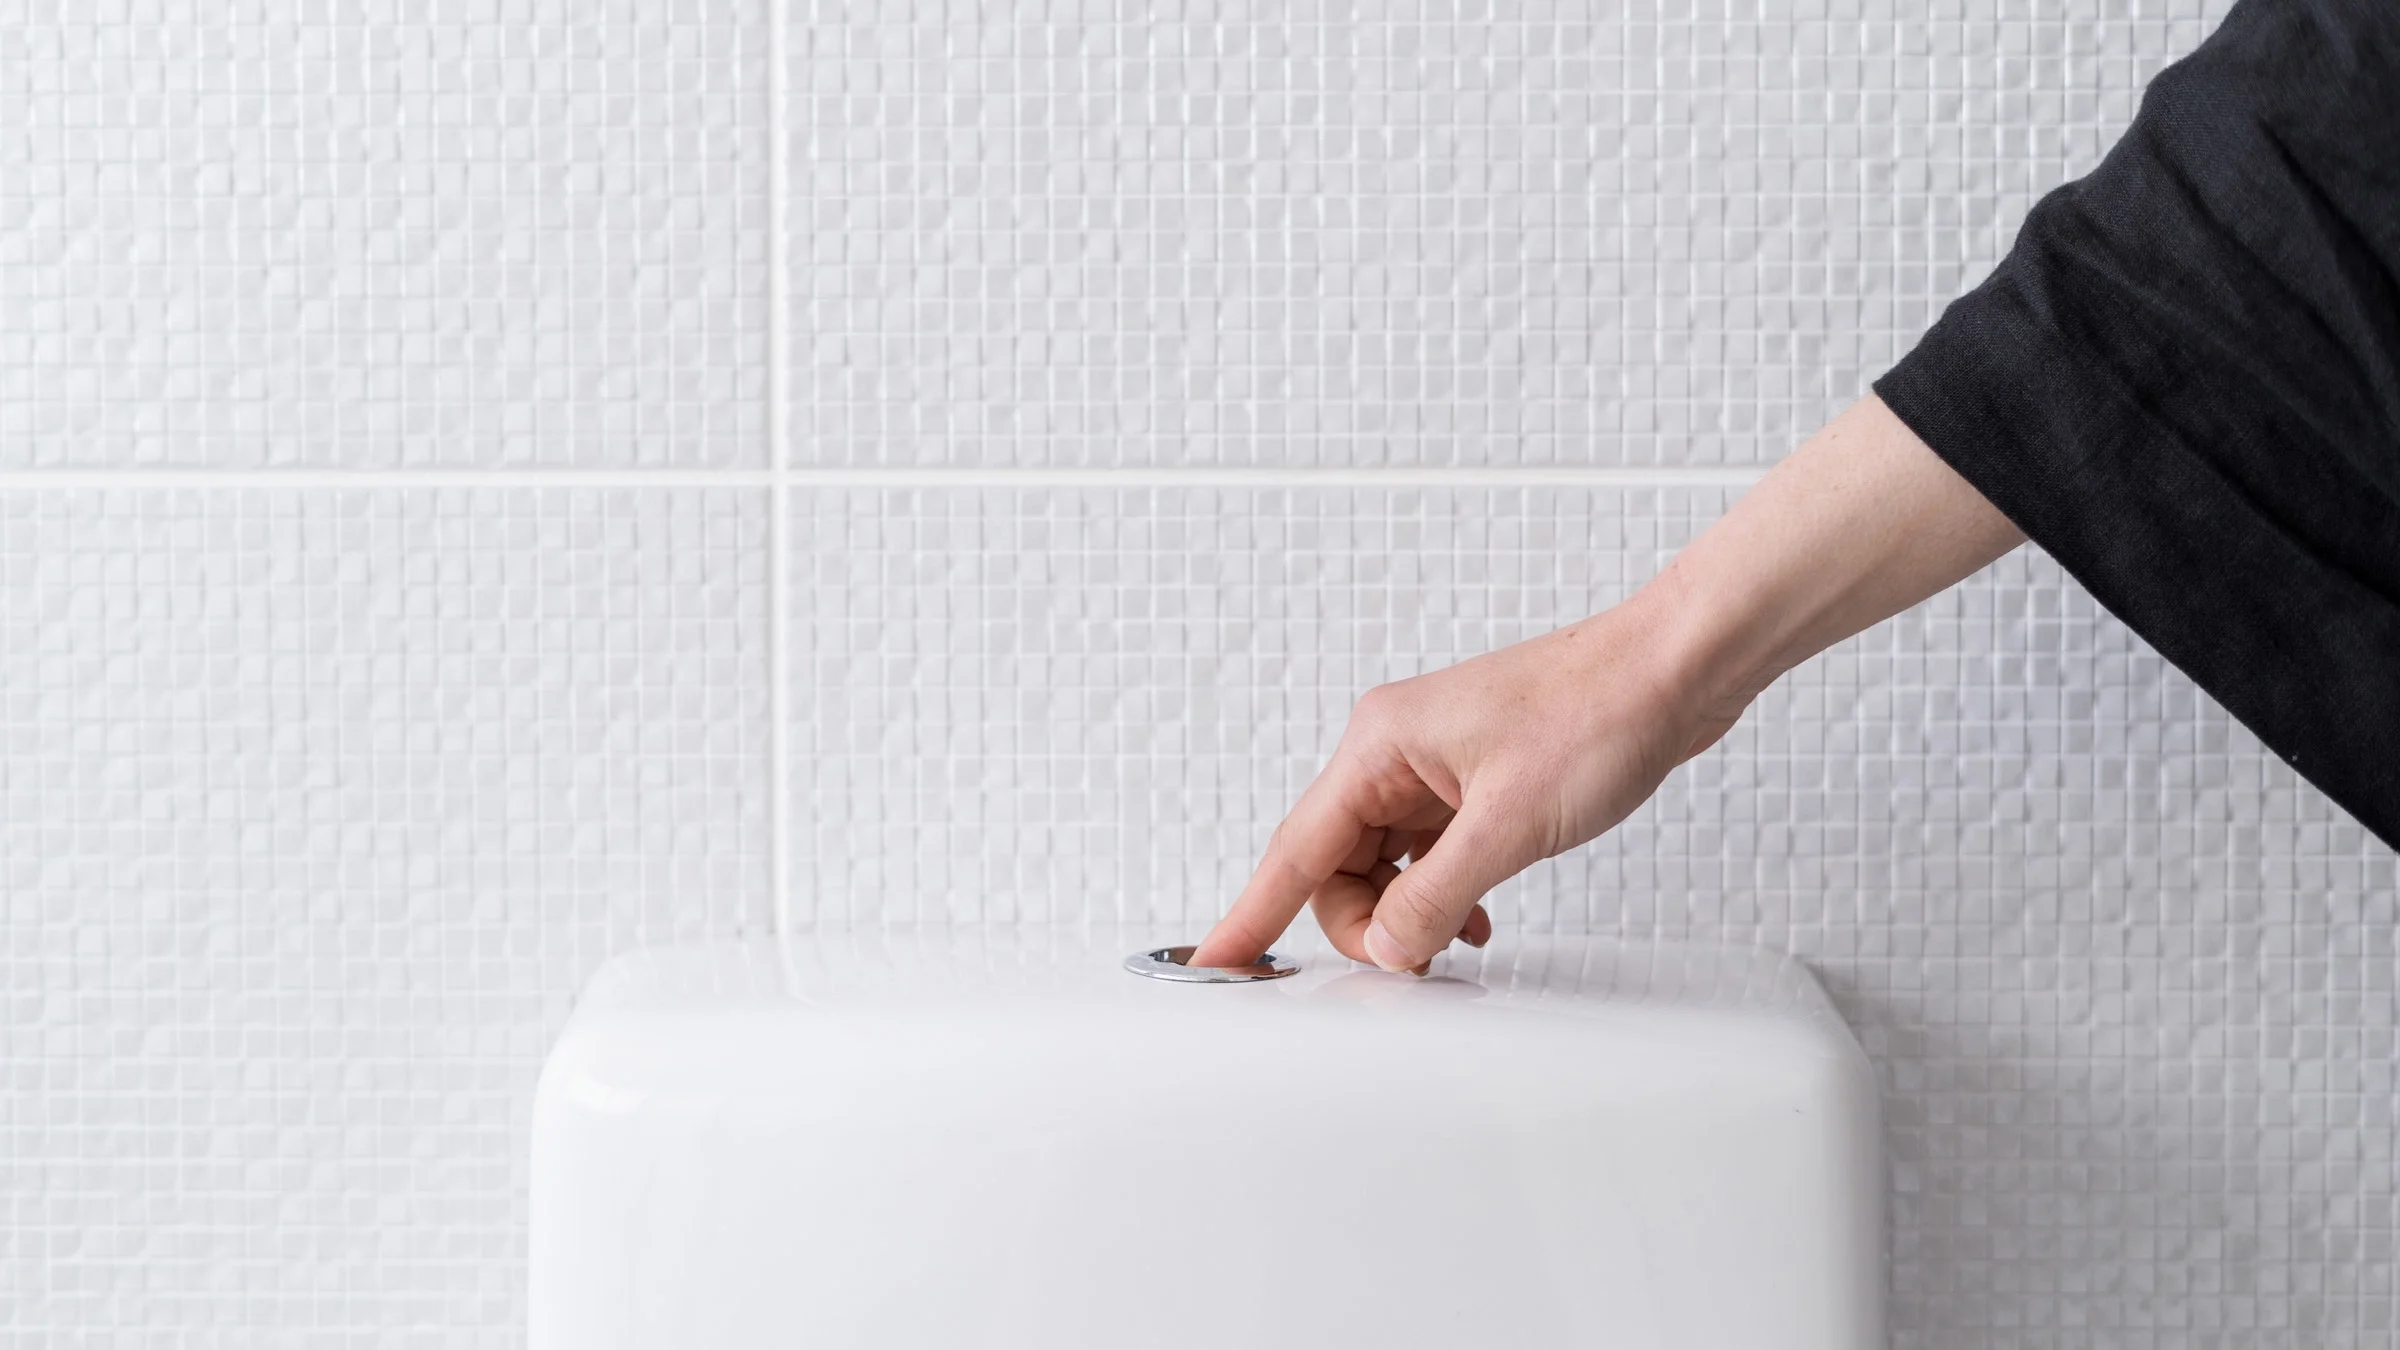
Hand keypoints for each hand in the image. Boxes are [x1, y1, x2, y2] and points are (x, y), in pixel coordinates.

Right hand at [1186, 599, 1737, 972]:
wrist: (1674, 670)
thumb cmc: (1600, 713)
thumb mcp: (1508, 826)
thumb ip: (1433, 896)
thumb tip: (1386, 947)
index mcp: (1380, 745)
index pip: (1296, 848)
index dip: (1252, 913)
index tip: (1214, 960)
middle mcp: (1394, 751)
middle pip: (1337, 864)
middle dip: (1366, 921)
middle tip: (1414, 956)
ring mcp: (1434, 764)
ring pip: (1382, 863)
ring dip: (1408, 909)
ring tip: (1456, 934)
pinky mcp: (1473, 778)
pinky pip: (1426, 852)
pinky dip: (1439, 891)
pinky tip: (1474, 914)